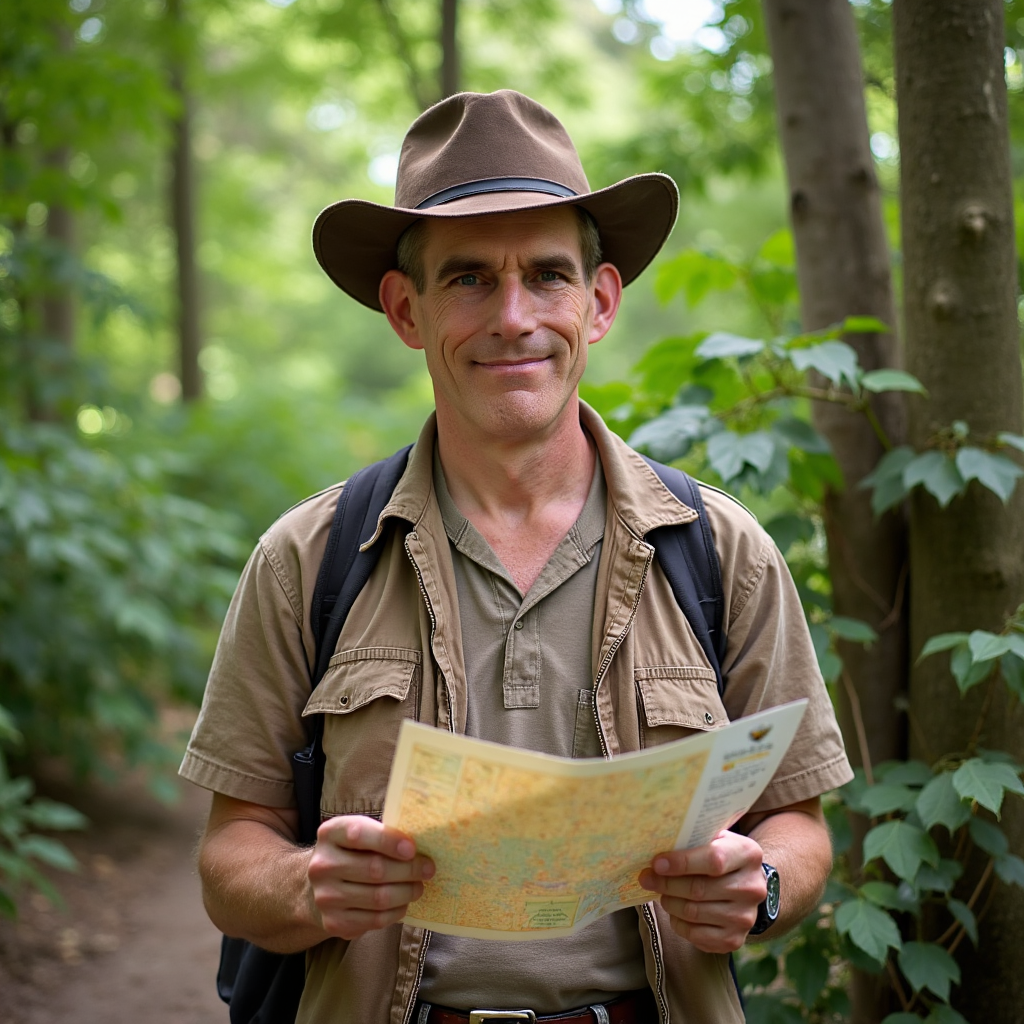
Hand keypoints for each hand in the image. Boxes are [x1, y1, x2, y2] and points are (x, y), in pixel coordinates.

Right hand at [307, 815, 434, 940]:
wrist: (321, 886)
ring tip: (418, 886)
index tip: (412, 849)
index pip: (358, 834)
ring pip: (378, 897)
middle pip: (374, 869)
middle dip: (408, 870)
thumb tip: (418, 848)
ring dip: (406, 892)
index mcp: (330, 834)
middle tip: (428, 869)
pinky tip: (403, 903)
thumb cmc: (352, 853)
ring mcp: (325, 896)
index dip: (388, 841)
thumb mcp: (361, 834)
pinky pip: (375, 920)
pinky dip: (396, 912)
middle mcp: (322, 865)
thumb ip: (383, 834)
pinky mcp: (333, 922)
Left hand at [638, 829, 766, 952]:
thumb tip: (657, 852)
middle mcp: (752, 887)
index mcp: (748, 854)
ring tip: (662, 894)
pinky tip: (674, 912)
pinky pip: (695, 934)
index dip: (682, 863)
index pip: (713, 860)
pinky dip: (678, 923)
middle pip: (699, 889)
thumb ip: (692, 841)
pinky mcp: (735, 940)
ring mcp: (745, 917)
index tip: (657, 863)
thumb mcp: (715, 839)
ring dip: (670, 903)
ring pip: (694, 912)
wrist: (745, 887)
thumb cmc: (721, 856)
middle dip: (667, 884)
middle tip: (647, 879)